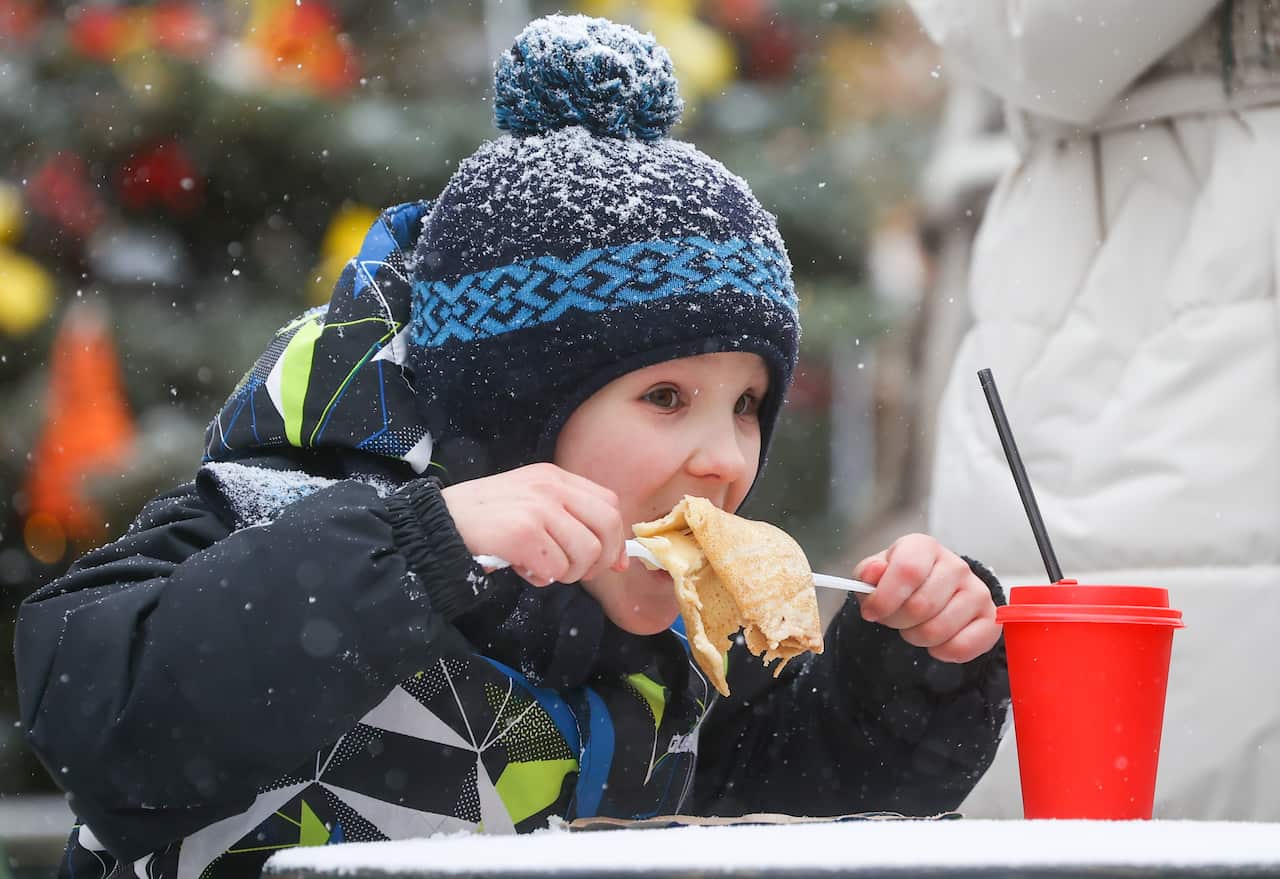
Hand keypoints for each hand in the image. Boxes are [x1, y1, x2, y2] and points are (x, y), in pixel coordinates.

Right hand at [441, 463, 628, 587]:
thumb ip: (572, 522)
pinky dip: (542, 578)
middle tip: (575, 573)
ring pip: (585, 553)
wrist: (438, 523)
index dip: (615, 539)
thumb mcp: (531, 504)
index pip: (609, 505)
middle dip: (599, 560)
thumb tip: (618, 561)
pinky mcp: (522, 533)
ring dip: (567, 573)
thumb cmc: (485, 519)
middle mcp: (550, 487)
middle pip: (607, 527)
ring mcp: (537, 508)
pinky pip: (555, 568)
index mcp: (554, 477)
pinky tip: (522, 568)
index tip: (609, 563)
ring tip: (540, 568)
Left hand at [852, 533, 1000, 663]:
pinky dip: (941, 652)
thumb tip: (873, 573)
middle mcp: (956, 565)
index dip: (884, 598)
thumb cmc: (901, 582)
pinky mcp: (990, 618)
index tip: (871, 612)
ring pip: (938, 630)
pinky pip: (962, 647)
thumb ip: (868, 573)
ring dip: (917, 637)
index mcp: (924, 547)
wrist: (931, 591)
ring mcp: (977, 591)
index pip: (907, 570)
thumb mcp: (877, 574)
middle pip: (920, 606)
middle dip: (898, 622)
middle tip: (896, 619)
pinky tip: (936, 640)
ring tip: (916, 626)